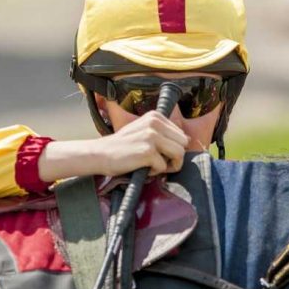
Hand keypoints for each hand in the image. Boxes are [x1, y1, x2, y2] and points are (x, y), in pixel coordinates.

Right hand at [37, 111, 189, 180]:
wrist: (101, 154)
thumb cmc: (124, 146)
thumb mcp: (144, 131)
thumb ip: (163, 133)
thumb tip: (187, 141)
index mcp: (156, 116)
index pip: (181, 135)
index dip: (174, 148)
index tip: (160, 154)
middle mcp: (155, 123)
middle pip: (183, 144)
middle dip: (174, 157)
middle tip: (159, 163)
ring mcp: (152, 137)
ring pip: (179, 155)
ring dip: (168, 165)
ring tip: (153, 166)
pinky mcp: (147, 151)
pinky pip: (164, 167)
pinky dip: (155, 172)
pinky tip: (143, 168)